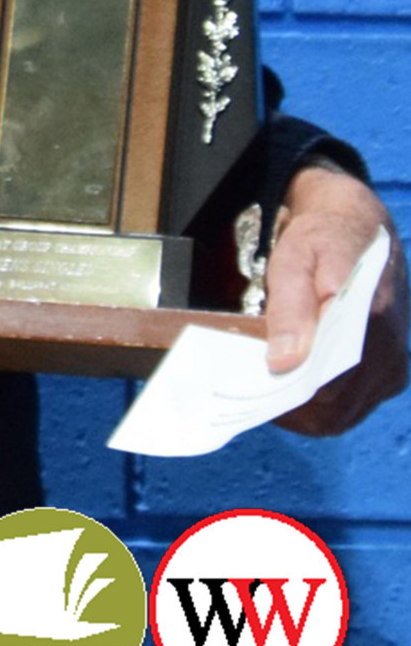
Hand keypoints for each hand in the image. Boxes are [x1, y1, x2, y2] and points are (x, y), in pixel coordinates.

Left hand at [264, 165, 408, 435]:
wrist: (358, 230)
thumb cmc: (321, 242)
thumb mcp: (293, 260)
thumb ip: (290, 309)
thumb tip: (283, 363)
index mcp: (365, 319)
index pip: (325, 383)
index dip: (287, 395)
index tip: (255, 392)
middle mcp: (386, 349)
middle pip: (332, 407)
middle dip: (291, 407)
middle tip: (254, 394)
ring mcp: (392, 365)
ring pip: (343, 415)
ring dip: (305, 414)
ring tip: (270, 394)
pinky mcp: (391, 374)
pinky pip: (354, 409)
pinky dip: (324, 410)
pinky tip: (295, 393)